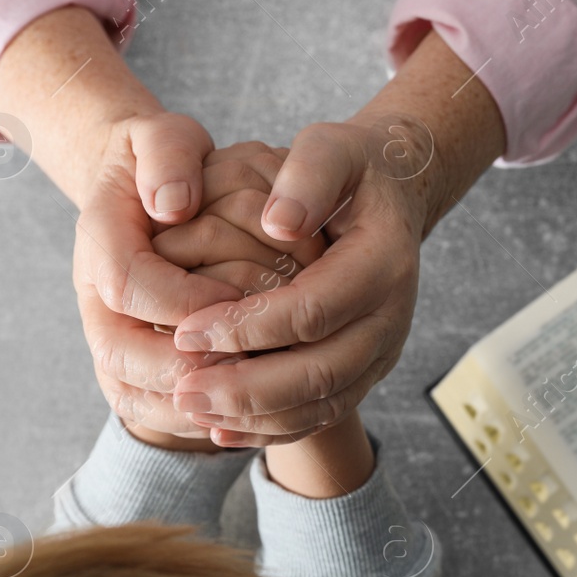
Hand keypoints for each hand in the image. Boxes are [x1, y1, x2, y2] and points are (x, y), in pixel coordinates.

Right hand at [0, 7, 243, 437]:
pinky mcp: (131, 373)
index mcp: (98, 243)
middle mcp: (94, 301)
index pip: (126, 283)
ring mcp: (109, 341)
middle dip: (191, 367)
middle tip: (257, 369)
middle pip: (122, 357)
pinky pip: (156, 415)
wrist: (143, 197)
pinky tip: (256, 419)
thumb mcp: (164, 139)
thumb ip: (166, 158)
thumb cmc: (165, 164)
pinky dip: (202, 423)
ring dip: (197, 407)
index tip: (241, 301)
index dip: (183, 298)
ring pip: (136, 397)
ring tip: (261, 401)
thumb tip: (171, 206)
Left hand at [166, 30, 506, 443]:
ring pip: (323, 403)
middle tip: (182, 390)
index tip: (186, 329)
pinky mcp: (366, 370)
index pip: (312, 310)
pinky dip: (274, 429)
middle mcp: (391, 317)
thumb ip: (308, 174)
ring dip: (256, 416)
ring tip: (192, 410)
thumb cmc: (351, 168)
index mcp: (383, 264)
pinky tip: (223, 430)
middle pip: (321, 372)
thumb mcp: (332, 147)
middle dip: (248, 388)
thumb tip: (278, 224)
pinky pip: (323, 413)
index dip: (248, 325)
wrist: (393, 194)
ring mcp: (382, 350)